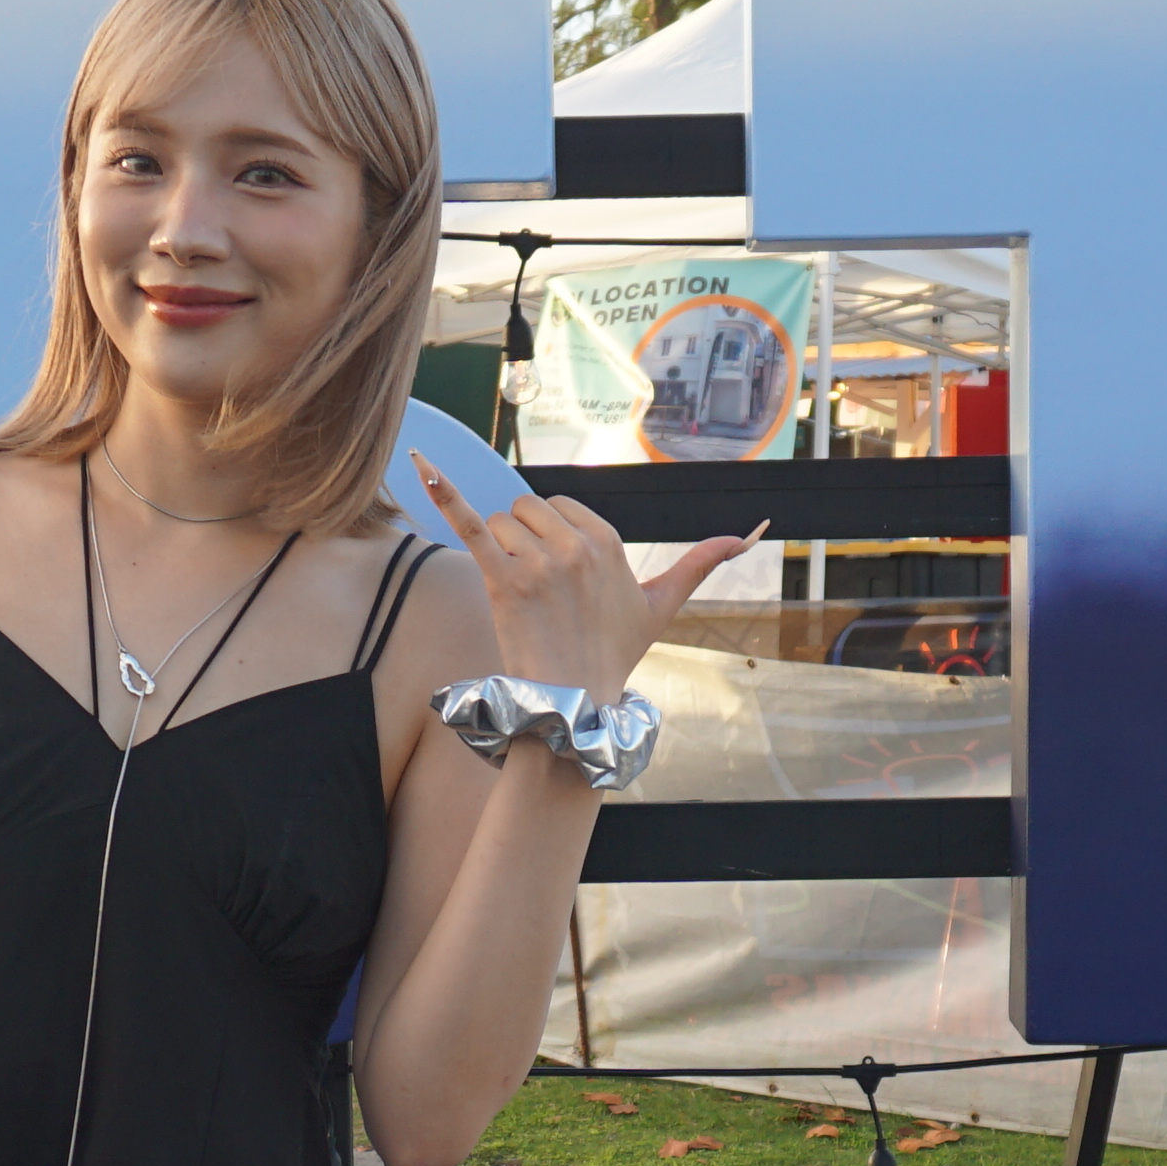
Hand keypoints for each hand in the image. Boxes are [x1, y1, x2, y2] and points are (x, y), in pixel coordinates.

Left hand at [411, 455, 756, 699]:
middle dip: (522, 543)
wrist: (575, 702)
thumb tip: (746, 538)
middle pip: (524, 511)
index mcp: (607, 540)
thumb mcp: (660, 606)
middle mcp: (574, 544)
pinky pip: (467, 523)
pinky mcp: (502, 579)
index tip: (561, 580)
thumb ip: (699, 564)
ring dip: (498, 554)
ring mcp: (537, 561)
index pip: (560, 508)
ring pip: (498, 525)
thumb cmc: (614, 655)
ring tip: (519, 599)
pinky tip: (420, 463)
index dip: (552, 540)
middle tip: (537, 593)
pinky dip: (442, 492)